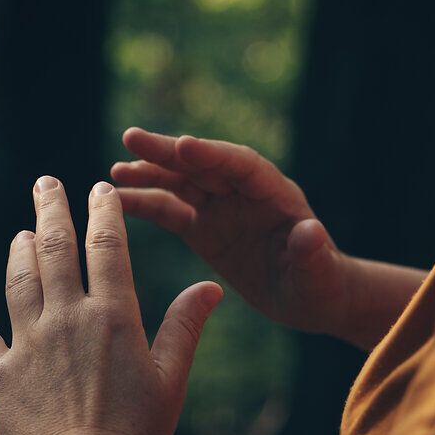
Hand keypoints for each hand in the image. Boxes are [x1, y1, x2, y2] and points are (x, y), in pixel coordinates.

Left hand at [0, 174, 224, 434]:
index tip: (98, 188)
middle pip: (54, 247)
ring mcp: (27, 344)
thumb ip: (184, 327)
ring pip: (18, 281)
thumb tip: (210, 287)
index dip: (102, 211)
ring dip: (18, 252)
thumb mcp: (171, 381)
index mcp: (112, 316)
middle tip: (45, 182)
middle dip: (50, 209)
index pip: (107, 245)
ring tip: (21, 232)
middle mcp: (66, 319)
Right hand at [110, 127, 353, 338]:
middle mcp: (244, 193)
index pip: (242, 165)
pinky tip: (114, 203)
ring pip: (181, 182)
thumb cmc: (321, 285)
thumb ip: (313, 253)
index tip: (183, 145)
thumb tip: (310, 231)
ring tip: (114, 172)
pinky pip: (169, 211)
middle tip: (132, 137)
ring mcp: (221, 207)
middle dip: (169, 153)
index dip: (213, 155)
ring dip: (149, 173)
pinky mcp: (203, 228)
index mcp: (275, 194)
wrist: (310, 296)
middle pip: (203, 165)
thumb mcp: (320, 275)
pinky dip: (143, 204)